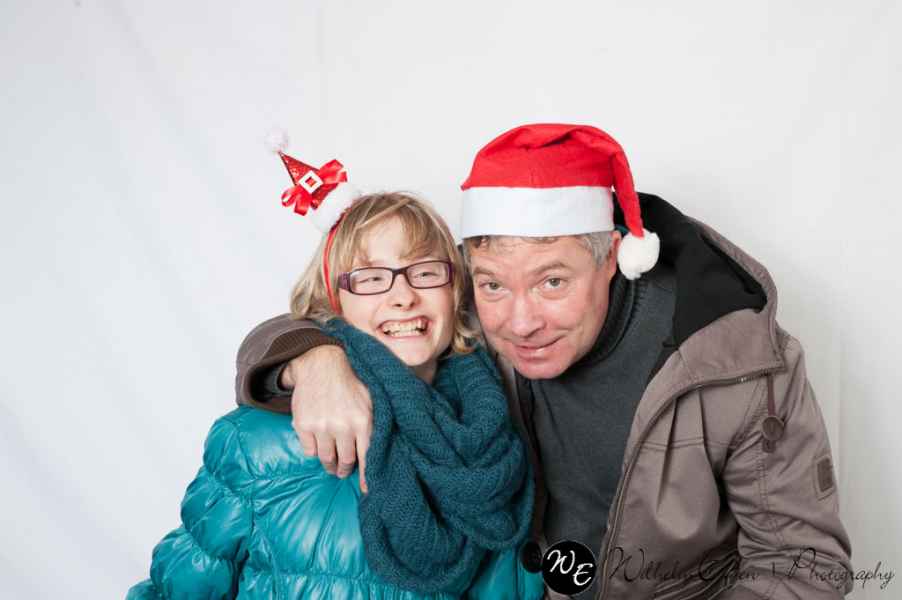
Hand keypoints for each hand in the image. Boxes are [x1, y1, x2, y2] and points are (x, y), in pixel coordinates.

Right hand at [283, 345, 371, 491]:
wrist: (321, 364)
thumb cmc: (350, 383)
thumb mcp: (370, 399)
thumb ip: (375, 423)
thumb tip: (386, 449)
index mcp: (363, 421)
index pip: (367, 457)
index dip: (366, 477)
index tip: (366, 491)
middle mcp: (343, 426)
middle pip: (344, 461)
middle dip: (344, 469)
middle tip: (343, 471)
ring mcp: (321, 426)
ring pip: (326, 458)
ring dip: (329, 464)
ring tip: (331, 463)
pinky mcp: (303, 425)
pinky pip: (309, 450)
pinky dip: (314, 450)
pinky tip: (318, 442)